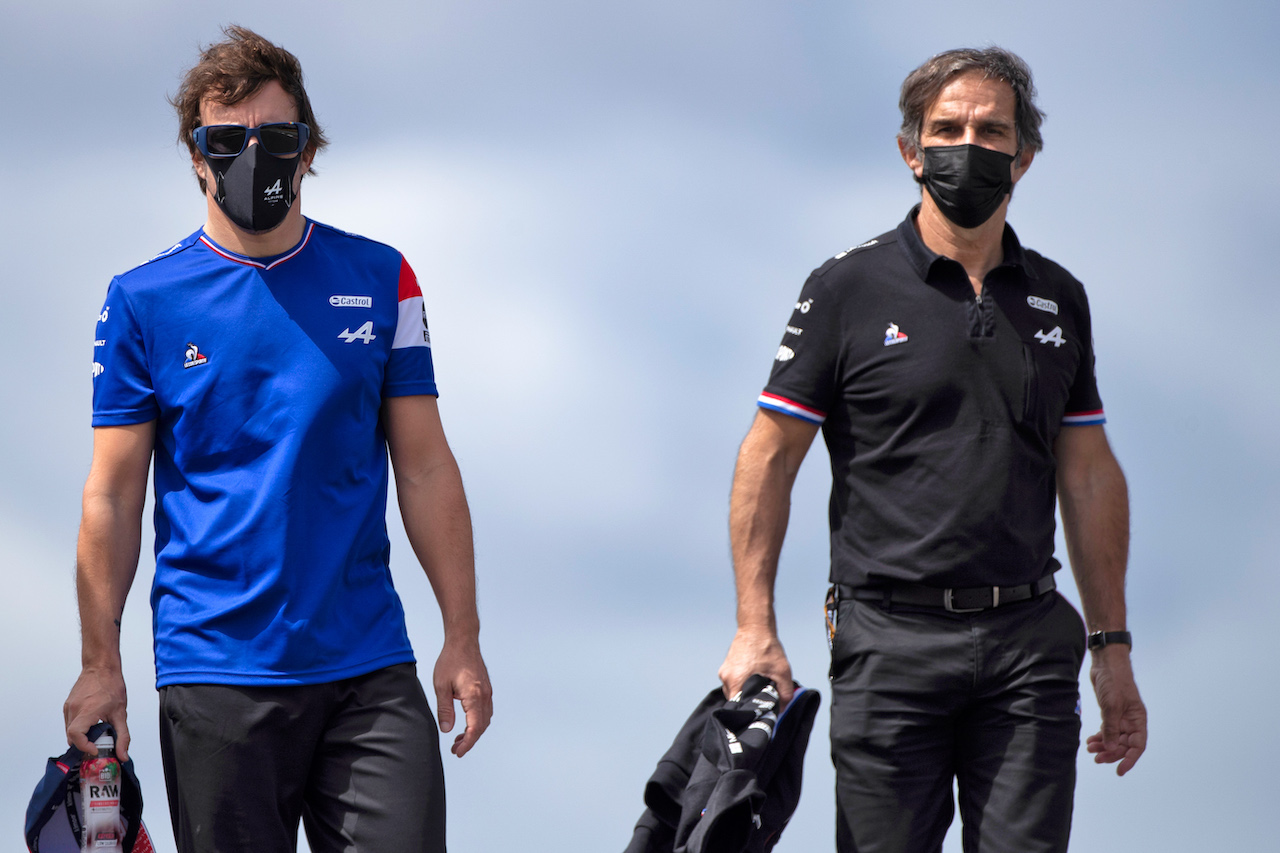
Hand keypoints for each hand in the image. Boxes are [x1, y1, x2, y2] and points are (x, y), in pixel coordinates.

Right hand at [64, 665, 129, 761]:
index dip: (84, 747)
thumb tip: (123, 755)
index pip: (76, 737)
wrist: (101, 666)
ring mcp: (68, 707)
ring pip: (69, 731)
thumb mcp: (121, 713)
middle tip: (97, 745)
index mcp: (86, 711)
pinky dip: (78, 727)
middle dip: (83, 745)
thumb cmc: (111, 685)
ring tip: (96, 733)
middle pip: (71, 737)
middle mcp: (73, 710)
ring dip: (80, 736)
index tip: (95, 749)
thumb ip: (123, 736)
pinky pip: (69, 722)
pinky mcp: (67, 705)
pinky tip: (91, 724)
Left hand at [433, 637, 491, 757]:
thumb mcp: (441, 686)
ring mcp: (487, 692)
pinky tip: (466, 722)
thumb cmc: (451, 660)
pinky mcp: (486, 689)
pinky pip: (485, 710)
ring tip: (459, 738)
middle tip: (456, 749)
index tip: (458, 752)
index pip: (474, 727)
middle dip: (470, 740)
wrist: (463, 641)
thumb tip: (447, 729)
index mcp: (474, 696)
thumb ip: (445, 709)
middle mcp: (484, 695)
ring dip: (474, 731)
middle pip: (482, 726)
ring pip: (485, 719)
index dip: (467, 743)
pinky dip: (477, 721)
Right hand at [718, 625, 793, 706]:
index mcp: (735, 680)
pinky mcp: (726, 666)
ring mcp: (724, 671)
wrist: (756, 626)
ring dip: (745, 692)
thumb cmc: (767, 646)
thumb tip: (782, 709)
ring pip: (734, 691)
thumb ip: (785, 693)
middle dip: (749, 702)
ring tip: (759, 686)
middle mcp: (726, 677)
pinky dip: (742, 683)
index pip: (737, 708)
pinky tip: (754, 677)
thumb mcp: (782, 672)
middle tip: (762, 699)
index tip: (758, 713)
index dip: (749, 713)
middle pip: (735, 701)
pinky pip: (733, 682)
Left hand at [1085, 645, 1145, 774]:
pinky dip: (1100, 737)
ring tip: (1090, 749)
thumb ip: (1111, 727)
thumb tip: (1111, 748)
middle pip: (1124, 745)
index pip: (1138, 746)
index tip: (1120, 770)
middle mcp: (1131, 721)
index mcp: (1138, 719)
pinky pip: (1107, 730)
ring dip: (1103, 746)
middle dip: (1111, 753)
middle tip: (1096, 758)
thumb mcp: (1111, 705)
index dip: (1130, 759)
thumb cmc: (1114, 681)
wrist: (1106, 663)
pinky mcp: (1110, 713)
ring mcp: (1120, 717)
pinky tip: (1090, 741)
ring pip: (1114, 738)